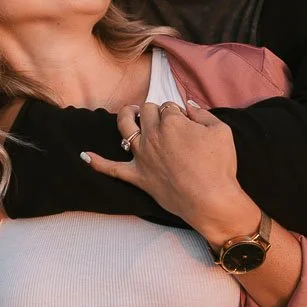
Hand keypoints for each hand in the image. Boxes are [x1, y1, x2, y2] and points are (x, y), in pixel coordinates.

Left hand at [83, 100, 257, 244]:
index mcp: (171, 121)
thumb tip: (189, 106)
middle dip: (153, 111)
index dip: (176, 112)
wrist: (211, 200)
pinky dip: (97, 162)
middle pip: (145, 111)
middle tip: (163, 119)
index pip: (168, 106)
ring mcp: (141, 156)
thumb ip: (202, 114)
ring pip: (124, 128)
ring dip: (125, 117)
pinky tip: (85, 156)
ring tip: (130, 114)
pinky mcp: (137, 176)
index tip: (186, 122)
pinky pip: (111, 169)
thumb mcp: (221, 130)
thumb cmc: (219, 166)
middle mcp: (152, 135)